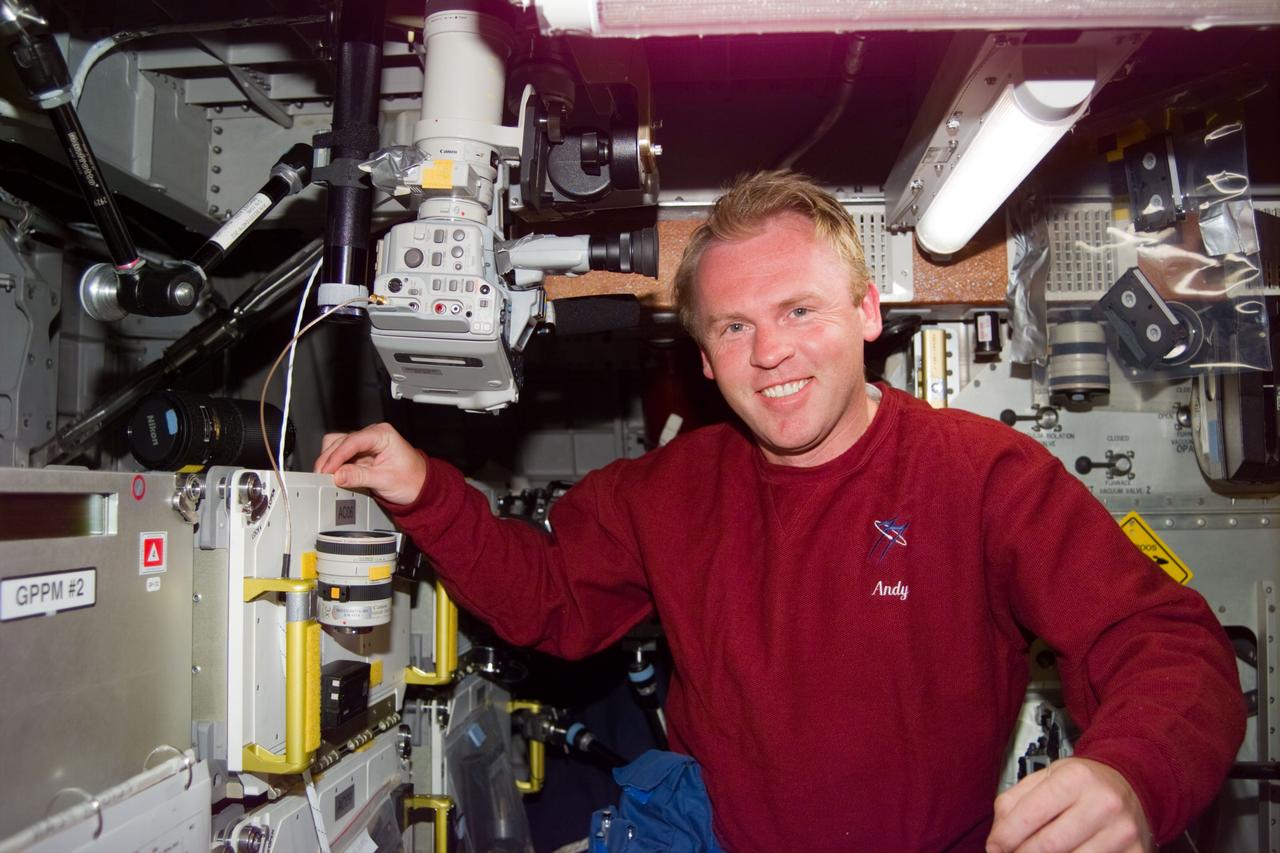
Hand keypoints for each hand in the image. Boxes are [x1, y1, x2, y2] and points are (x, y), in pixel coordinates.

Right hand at [313, 423, 427, 505]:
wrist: (421, 488)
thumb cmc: (412, 480)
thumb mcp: (385, 480)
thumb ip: (359, 477)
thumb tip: (338, 475)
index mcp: (382, 434)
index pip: (352, 441)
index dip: (337, 456)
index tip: (327, 470)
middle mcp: (373, 435)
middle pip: (341, 441)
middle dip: (329, 459)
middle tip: (322, 476)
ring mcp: (365, 444)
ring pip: (337, 445)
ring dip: (329, 460)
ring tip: (325, 476)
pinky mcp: (361, 454)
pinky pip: (342, 455)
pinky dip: (335, 464)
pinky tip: (332, 474)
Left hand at [986, 757, 1152, 852]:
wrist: (1133, 784)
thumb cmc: (1084, 783)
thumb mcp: (1045, 778)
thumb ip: (1013, 803)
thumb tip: (996, 842)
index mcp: (1076, 778)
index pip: (1031, 815)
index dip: (1006, 836)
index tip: (996, 846)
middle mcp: (1104, 804)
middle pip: (1050, 845)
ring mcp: (1123, 832)